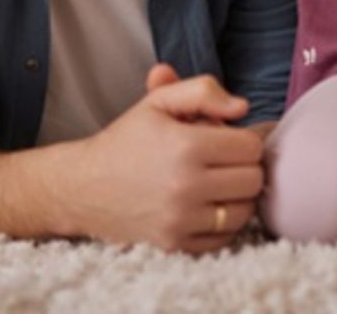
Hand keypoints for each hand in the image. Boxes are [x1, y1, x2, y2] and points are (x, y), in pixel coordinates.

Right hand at [58, 71, 262, 252]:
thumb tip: (243, 108)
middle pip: (253, 180)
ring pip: (244, 211)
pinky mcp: (174, 246)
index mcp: (186, 147)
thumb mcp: (160, 101)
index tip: (225, 138)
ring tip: (216, 182)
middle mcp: (185, 187)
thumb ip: (204, 91)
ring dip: (237, 195)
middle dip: (243, 166)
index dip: (243, 138)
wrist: (83, 186)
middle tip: (222, 160)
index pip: (251, 146)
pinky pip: (225, 238)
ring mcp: (180, 221)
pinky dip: (223, 222)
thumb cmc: (127, 139)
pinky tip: (206, 205)